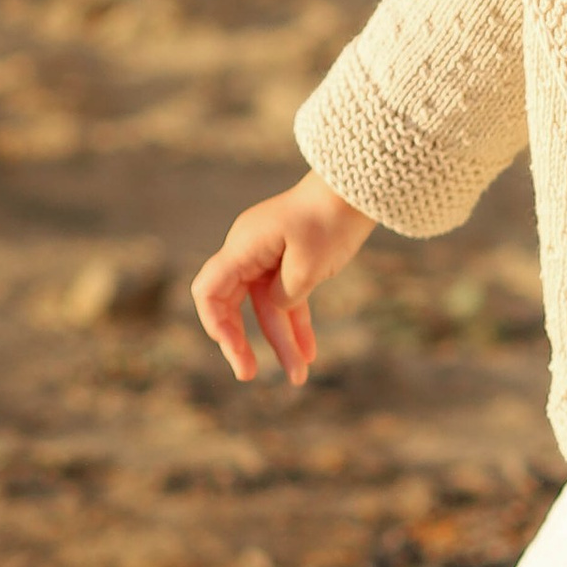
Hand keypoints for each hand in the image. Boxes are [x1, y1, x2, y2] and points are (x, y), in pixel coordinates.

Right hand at [190, 172, 374, 385]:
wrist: (357, 189)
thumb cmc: (331, 220)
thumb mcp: (308, 265)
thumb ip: (285, 294)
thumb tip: (277, 307)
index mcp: (243, 247)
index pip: (210, 291)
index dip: (215, 325)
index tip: (234, 352)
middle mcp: (250, 252)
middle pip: (233, 305)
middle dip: (242, 342)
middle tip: (250, 376)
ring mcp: (270, 257)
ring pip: (268, 308)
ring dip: (282, 341)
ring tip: (298, 377)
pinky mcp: (291, 262)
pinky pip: (289, 299)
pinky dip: (298, 325)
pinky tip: (309, 354)